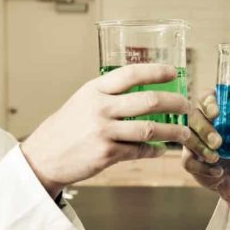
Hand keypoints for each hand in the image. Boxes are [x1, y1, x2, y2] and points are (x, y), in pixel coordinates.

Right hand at [21, 64, 191, 195]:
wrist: (42, 157)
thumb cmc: (65, 128)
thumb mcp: (82, 101)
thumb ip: (108, 95)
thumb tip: (141, 89)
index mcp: (94, 90)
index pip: (131, 73)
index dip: (156, 71)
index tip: (173, 73)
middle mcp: (100, 108)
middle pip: (149, 101)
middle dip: (175, 103)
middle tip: (188, 106)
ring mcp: (103, 132)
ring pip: (150, 129)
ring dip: (173, 131)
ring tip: (183, 132)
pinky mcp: (106, 154)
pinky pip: (140, 151)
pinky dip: (155, 151)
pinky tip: (161, 150)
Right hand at [181, 91, 229, 220]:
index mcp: (221, 112)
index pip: (206, 97)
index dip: (208, 101)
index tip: (217, 110)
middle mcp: (204, 124)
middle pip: (193, 116)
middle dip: (204, 127)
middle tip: (219, 141)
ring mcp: (194, 141)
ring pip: (187, 137)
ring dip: (201, 147)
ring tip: (217, 158)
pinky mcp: (191, 161)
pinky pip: (187, 160)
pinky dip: (202, 167)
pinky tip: (218, 172)